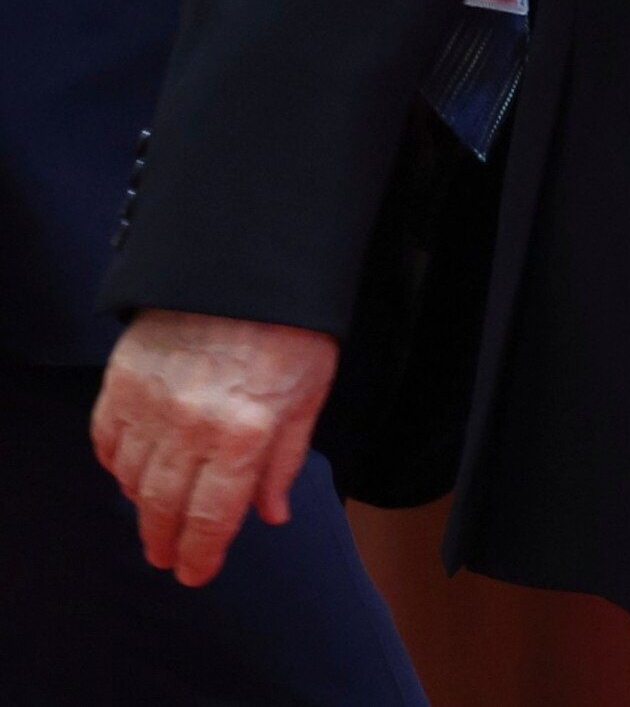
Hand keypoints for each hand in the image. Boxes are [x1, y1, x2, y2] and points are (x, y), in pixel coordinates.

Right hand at [91, 310, 338, 585]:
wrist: (247, 267)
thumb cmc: (291, 331)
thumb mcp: (309, 394)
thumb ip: (286, 460)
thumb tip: (271, 515)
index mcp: (244, 434)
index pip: (213, 517)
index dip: (201, 554)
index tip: (195, 575)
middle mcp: (191, 427)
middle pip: (166, 507)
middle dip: (165, 541)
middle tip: (167, 558)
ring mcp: (150, 405)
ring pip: (133, 478)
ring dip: (143, 505)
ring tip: (155, 516)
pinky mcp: (121, 383)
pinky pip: (108, 441)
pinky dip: (117, 465)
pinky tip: (132, 472)